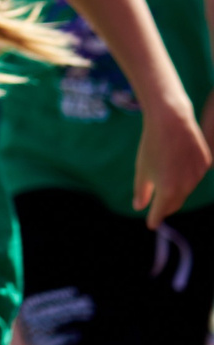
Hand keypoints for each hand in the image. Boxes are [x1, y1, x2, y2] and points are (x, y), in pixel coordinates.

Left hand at [134, 93, 212, 227]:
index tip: (151, 224)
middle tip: (157, 207)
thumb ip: (141, 191)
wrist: (170, 121)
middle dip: (165, 206)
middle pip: (175, 203)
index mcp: (167, 190)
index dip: (155, 219)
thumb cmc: (151, 145)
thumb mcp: (142, 170)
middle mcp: (186, 186)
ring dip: (176, 188)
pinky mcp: (205, 163)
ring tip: (166, 175)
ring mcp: (198, 175)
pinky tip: (179, 163)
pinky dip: (186, 174)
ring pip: (186, 188)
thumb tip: (139, 207)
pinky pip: (195, 174)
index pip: (161, 212)